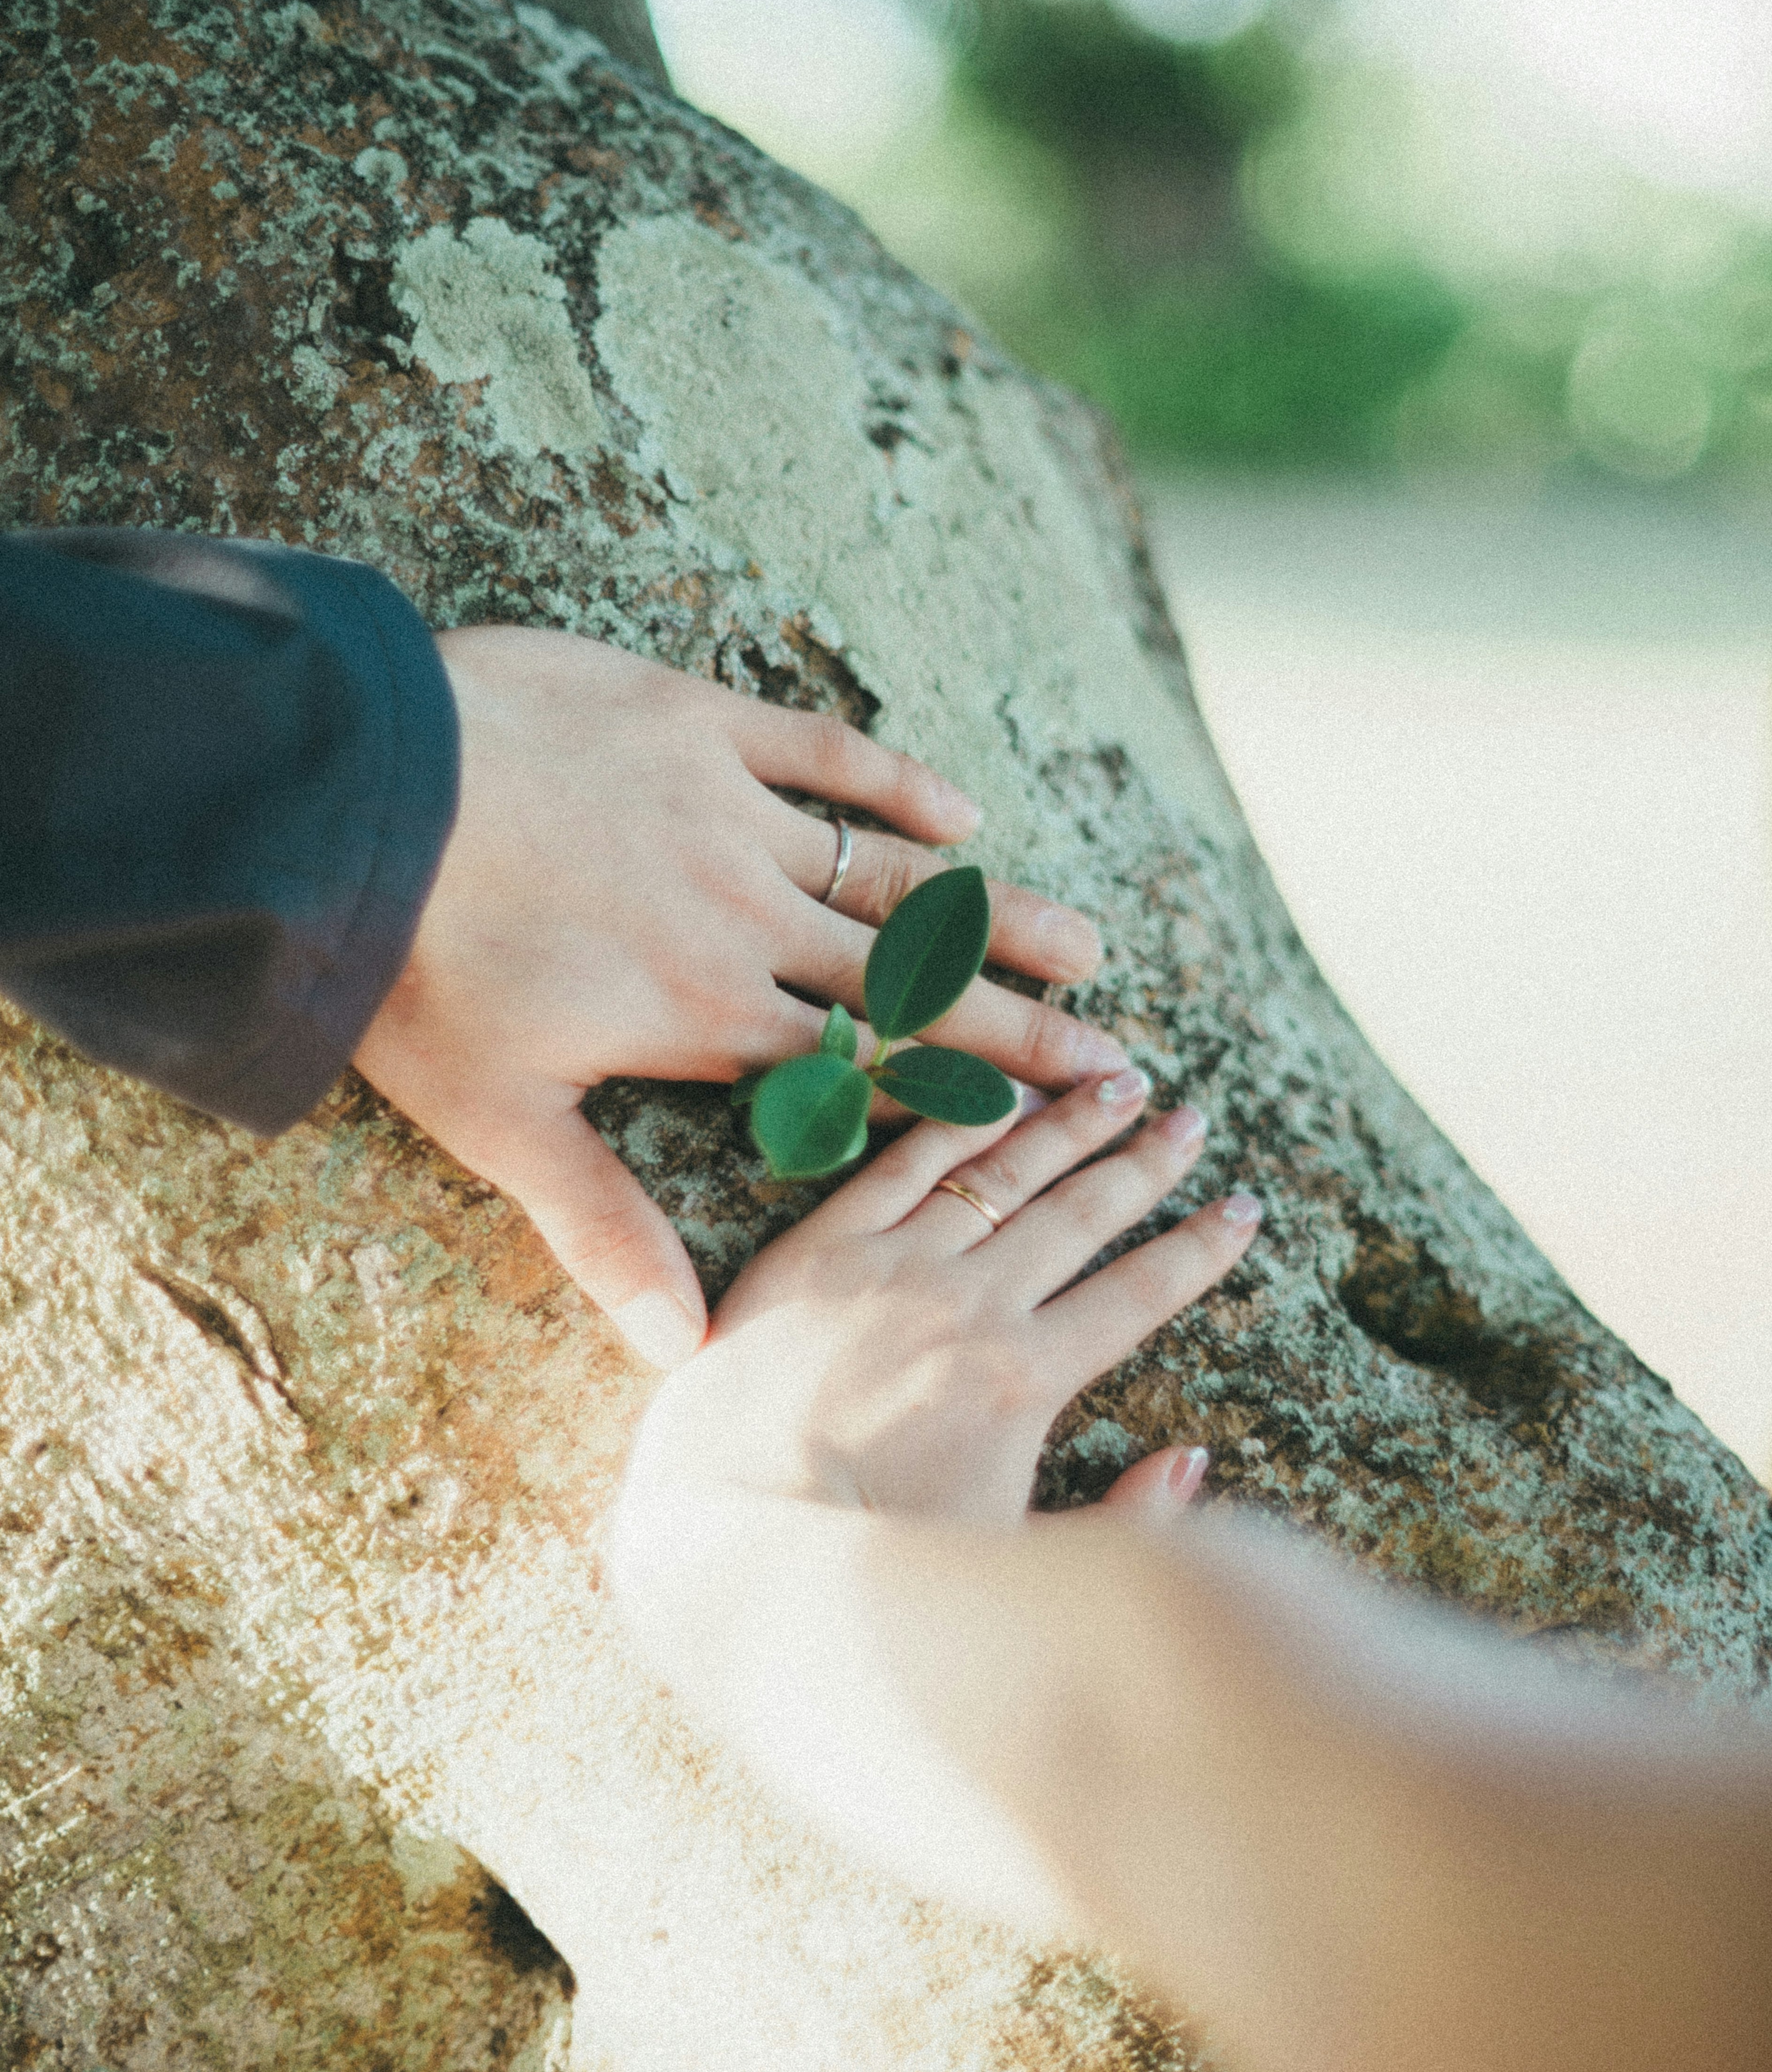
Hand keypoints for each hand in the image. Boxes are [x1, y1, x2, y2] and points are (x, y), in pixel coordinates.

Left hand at [352, 628, 1124, 1368]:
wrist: (356, 794)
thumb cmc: (415, 967)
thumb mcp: (498, 1119)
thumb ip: (601, 1228)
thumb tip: (677, 1350)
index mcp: (711, 1017)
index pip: (874, 1071)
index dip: (973, 1100)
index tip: (1062, 1121)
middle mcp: (747, 918)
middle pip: (915, 980)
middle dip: (1024, 1020)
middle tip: (1115, 1048)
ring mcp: (729, 813)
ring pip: (892, 874)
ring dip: (994, 910)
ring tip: (1083, 939)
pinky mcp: (695, 721)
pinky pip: (823, 752)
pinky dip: (896, 782)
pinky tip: (957, 808)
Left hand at [629, 1067, 1262, 1520]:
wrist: (732, 1527)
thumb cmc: (868, 1559)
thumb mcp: (1012, 1553)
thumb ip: (1119, 1516)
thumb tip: (1194, 1463)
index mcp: (1025, 1379)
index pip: (1138, 1294)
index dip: (1198, 1250)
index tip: (1245, 1208)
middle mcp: (974, 1306)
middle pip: (1083, 1216)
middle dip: (1147, 1164)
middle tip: (1194, 1119)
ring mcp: (897, 1266)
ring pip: (1007, 1173)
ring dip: (1072, 1124)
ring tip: (1124, 1082)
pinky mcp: (823, 1246)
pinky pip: (905, 1164)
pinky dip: (960, 1123)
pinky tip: (1001, 1095)